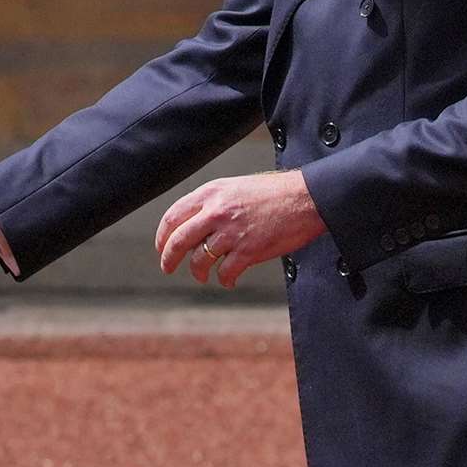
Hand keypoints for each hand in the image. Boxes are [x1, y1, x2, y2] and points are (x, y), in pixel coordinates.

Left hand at [155, 170, 326, 287]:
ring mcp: (231, 232)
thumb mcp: (235, 186)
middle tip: (167, 267)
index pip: (174, 215)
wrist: (305, 198)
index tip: (161, 246)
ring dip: (198, 271)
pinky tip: (227, 280)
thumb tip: (195, 222)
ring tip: (203, 275)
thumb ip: (213, 202)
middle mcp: (217, 211)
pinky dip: (224, 279)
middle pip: (179, 240)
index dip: (162, 234)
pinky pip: (226, 272)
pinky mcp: (248, 250)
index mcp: (211, 193)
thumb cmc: (274, 192)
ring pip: (201, 259)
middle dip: (169, 258)